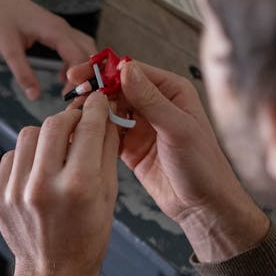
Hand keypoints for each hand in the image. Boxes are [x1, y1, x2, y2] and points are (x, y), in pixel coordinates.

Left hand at [0, 0, 94, 99]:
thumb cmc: (0, 17)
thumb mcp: (8, 49)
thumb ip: (23, 73)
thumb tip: (34, 96)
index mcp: (55, 32)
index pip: (79, 58)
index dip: (79, 79)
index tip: (70, 96)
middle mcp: (63, 28)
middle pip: (89, 52)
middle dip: (88, 74)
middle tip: (78, 96)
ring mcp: (61, 27)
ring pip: (85, 48)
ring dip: (84, 67)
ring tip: (73, 88)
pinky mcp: (56, 29)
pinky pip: (75, 46)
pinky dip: (75, 62)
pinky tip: (62, 76)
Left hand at [0, 91, 118, 275]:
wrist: (53, 274)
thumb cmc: (87, 237)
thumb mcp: (108, 196)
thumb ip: (106, 152)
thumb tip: (104, 115)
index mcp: (78, 186)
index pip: (87, 128)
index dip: (94, 108)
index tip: (95, 101)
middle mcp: (43, 186)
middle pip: (53, 124)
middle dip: (69, 118)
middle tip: (77, 123)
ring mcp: (16, 191)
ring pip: (28, 135)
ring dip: (46, 137)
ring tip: (56, 152)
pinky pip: (12, 156)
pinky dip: (27, 157)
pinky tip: (39, 171)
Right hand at [73, 57, 267, 262]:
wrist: (202, 205)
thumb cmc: (203, 166)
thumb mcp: (177, 128)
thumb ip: (151, 99)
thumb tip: (126, 69)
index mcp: (172, 91)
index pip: (132, 71)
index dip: (105, 70)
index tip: (83, 74)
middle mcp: (155, 105)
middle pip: (116, 88)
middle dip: (94, 90)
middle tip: (73, 94)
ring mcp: (141, 126)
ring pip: (108, 110)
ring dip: (92, 111)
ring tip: (73, 115)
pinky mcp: (130, 147)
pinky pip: (107, 133)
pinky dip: (94, 132)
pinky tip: (81, 133)